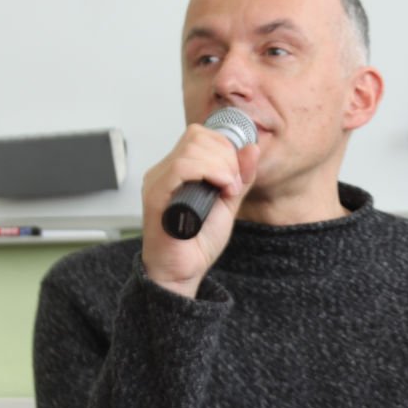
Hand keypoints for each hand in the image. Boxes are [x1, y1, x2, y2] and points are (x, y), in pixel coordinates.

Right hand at [141, 123, 259, 297]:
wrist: (182, 272)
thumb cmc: (198, 242)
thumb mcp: (229, 203)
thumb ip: (240, 176)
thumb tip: (251, 148)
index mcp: (178, 169)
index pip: (200, 135)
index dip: (225, 147)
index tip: (236, 176)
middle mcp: (164, 171)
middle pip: (197, 136)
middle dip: (226, 156)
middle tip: (232, 185)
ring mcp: (158, 181)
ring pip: (192, 148)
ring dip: (221, 166)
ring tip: (227, 190)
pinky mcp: (156, 195)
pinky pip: (181, 167)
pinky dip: (208, 172)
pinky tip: (220, 189)